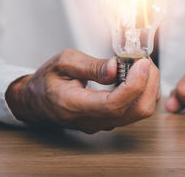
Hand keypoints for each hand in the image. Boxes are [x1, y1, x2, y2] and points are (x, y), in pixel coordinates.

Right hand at [6, 49, 159, 132]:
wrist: (36, 102)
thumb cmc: (47, 81)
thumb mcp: (63, 63)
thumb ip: (91, 66)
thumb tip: (116, 67)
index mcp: (75, 105)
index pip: (113, 104)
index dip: (134, 84)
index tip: (142, 63)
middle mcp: (91, 121)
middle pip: (134, 111)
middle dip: (148, 83)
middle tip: (145, 61)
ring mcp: (101, 124)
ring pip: (138, 113)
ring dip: (148, 88)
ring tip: (141, 66)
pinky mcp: (108, 121)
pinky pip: (133, 111)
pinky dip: (142, 93)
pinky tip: (136, 76)